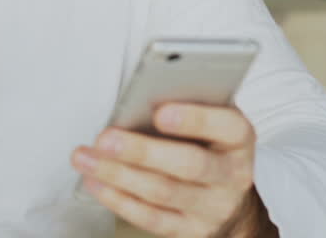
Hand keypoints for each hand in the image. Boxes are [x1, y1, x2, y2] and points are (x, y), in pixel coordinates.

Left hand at [70, 103, 274, 237]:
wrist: (231, 201)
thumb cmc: (210, 147)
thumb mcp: (211, 122)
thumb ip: (187, 107)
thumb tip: (137, 100)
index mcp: (239, 139)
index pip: (227, 126)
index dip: (195, 120)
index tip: (159, 112)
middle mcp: (232, 176)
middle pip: (188, 164)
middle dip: (141, 151)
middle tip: (105, 138)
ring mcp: (213, 208)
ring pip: (162, 192)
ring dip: (117, 174)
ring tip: (86, 158)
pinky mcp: (191, 231)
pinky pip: (151, 218)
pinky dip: (118, 199)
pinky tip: (96, 182)